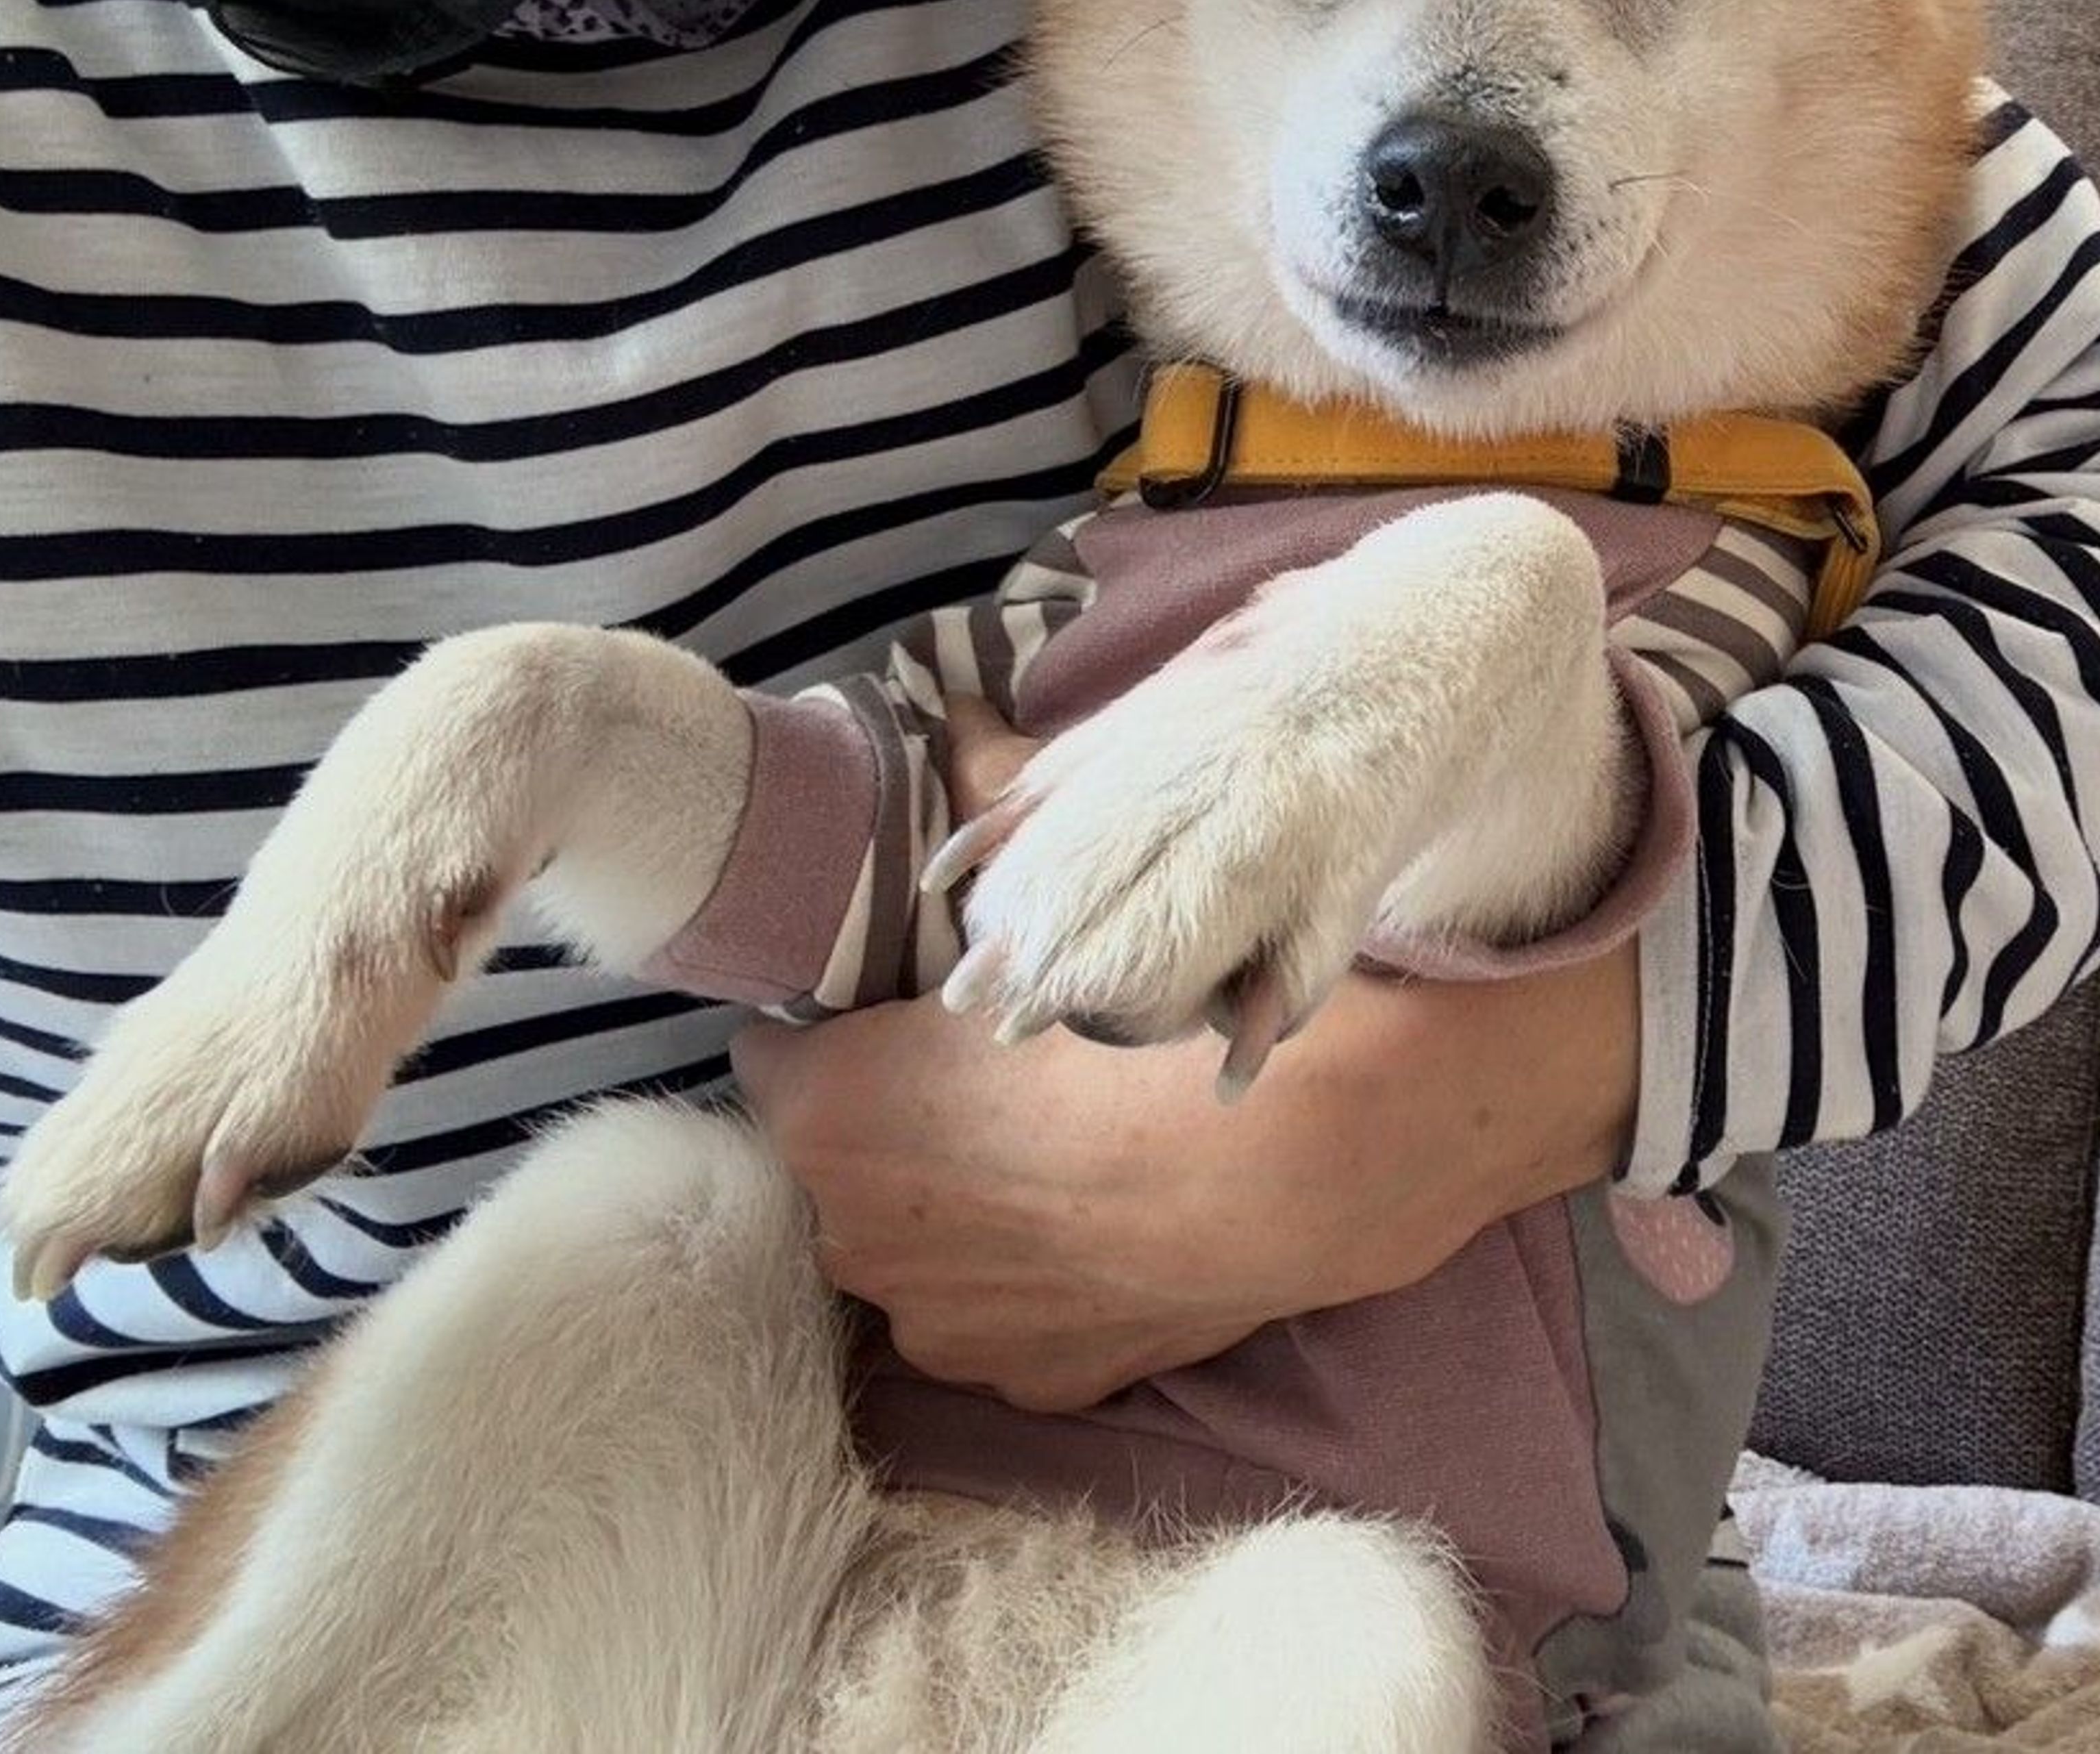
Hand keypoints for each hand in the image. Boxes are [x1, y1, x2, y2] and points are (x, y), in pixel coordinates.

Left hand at [730, 699, 1638, 1409]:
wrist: (1331, 1154)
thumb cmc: (1184, 1017)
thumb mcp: (1078, 893)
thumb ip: (983, 819)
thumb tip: (943, 721)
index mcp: (833, 1116)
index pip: (768, 1060)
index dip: (825, 1027)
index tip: (881, 1007)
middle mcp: (863, 1241)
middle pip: (833, 1163)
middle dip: (883, 1116)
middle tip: (982, 1063)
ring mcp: (950, 1328)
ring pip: (912, 1250)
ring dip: (951, 1202)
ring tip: (1048, 1139)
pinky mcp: (1036, 1378)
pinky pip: (997, 1314)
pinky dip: (1029, 1272)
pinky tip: (1097, 1215)